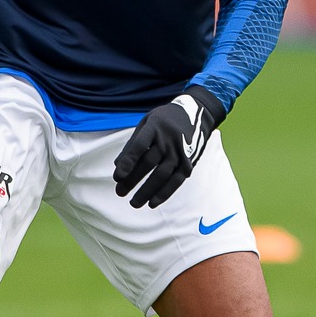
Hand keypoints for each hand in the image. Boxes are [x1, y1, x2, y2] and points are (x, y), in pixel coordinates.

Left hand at [112, 87, 223, 208]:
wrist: (197, 113)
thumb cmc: (164, 120)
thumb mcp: (146, 123)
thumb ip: (133, 144)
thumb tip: (118, 166)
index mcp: (154, 126)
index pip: (139, 146)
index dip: (128, 161)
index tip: (117, 177)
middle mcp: (168, 139)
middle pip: (149, 163)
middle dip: (133, 180)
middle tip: (119, 192)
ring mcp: (180, 151)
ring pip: (162, 174)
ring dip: (147, 191)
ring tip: (134, 203)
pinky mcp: (189, 162)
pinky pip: (176, 180)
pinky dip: (164, 193)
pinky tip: (153, 202)